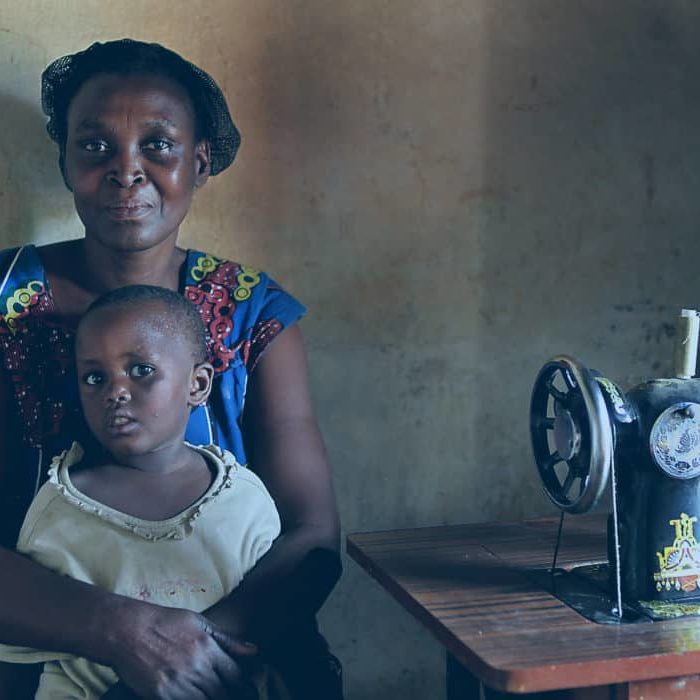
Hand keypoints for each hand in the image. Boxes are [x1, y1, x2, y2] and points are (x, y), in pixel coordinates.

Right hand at [109, 605, 256, 699]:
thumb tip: (253, 651)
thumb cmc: (165, 622)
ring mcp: (178, 684)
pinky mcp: (161, 696)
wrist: (128, 630)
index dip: (242, 685)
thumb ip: (227, 640)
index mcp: (208, 648)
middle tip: (229, 694)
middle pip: (223, 693)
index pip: (235, 676)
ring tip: (210, 694)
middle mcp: (196, 667)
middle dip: (228, 695)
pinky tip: (193, 697)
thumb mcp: (199, 622)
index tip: (244, 689)